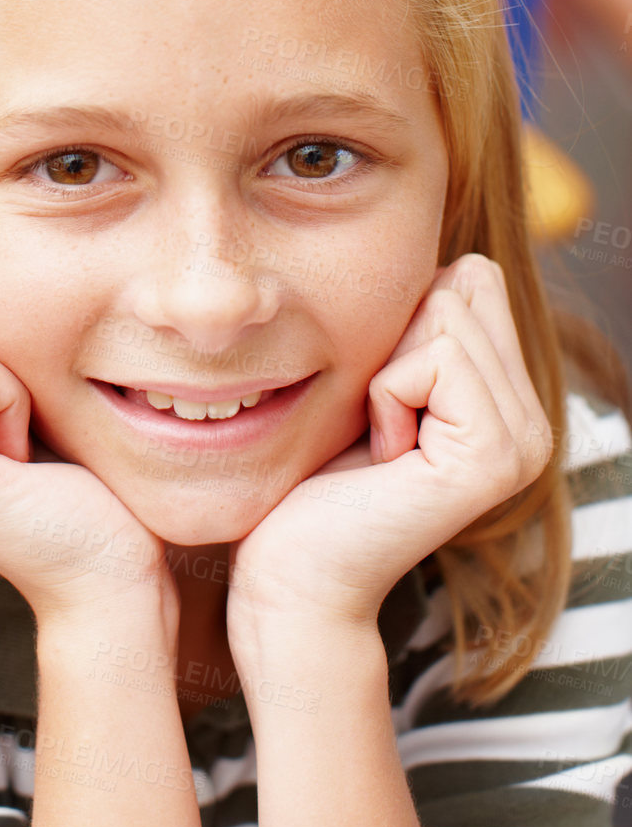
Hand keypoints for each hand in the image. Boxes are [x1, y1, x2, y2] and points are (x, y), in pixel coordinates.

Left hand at [227, 254, 553, 638]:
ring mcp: (525, 442)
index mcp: (510, 400)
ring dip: (384, 371)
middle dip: (393, 341)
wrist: (292, 571)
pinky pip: (433, 358)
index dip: (400, 321)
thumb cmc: (309, 473)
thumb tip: (441, 255)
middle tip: (378, 423)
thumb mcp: (371, 377)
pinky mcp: (495, 457)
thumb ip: (414, 324)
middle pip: (461, 286)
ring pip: (446, 314)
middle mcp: (534, 422)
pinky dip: (385, 395)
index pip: (471, 277)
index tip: (379, 399)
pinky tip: (382, 456)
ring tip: (379, 442)